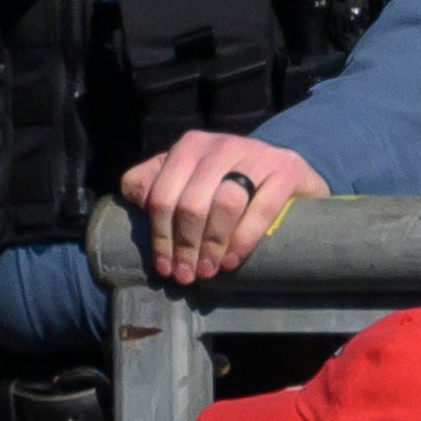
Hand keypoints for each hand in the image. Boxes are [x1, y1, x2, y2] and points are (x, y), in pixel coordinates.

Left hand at [116, 130, 321, 289]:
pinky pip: (261, 208)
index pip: (162, 195)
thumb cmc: (229, 183)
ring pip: (224, 204)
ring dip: (212, 245)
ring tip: (208, 271)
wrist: (287, 173)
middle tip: (186, 275)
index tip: (164, 266)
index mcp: (190, 146)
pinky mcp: (285, 168)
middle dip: (185, 245)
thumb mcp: (189, 178)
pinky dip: (243, 239)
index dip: (159, 236)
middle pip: (191, 202)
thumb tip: (134, 201)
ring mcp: (255, 153)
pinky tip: (232, 260)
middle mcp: (220, 145)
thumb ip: (155, 183)